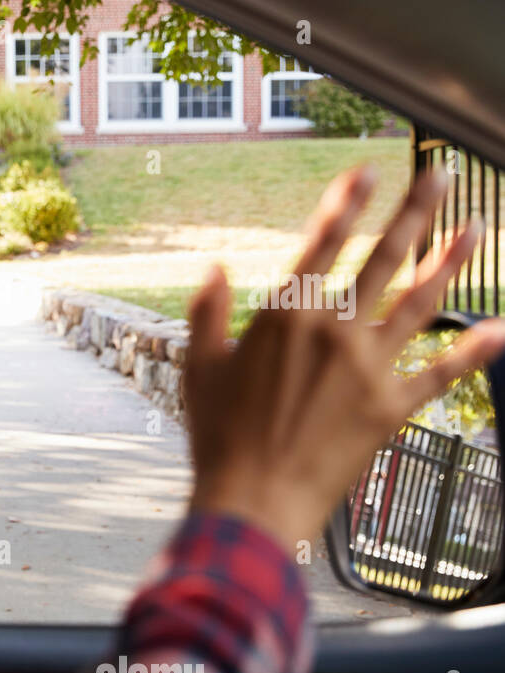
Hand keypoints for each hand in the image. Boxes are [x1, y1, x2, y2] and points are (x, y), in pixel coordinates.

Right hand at [185, 164, 504, 554]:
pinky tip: (497, 329)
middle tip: (439, 176)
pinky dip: (472, 351)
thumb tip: (215, 270)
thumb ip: (206, 314)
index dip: (346, 203)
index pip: (322, 243)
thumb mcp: (198, 369)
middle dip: (414, 211)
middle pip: (383, 258)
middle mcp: (334, 332)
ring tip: (475, 228)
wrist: (254, 501)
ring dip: (450, 261)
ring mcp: (368, 368)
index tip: (366, 171)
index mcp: (284, 317)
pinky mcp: (391, 406)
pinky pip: (440, 372)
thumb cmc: (218, 438)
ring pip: (419, 302)